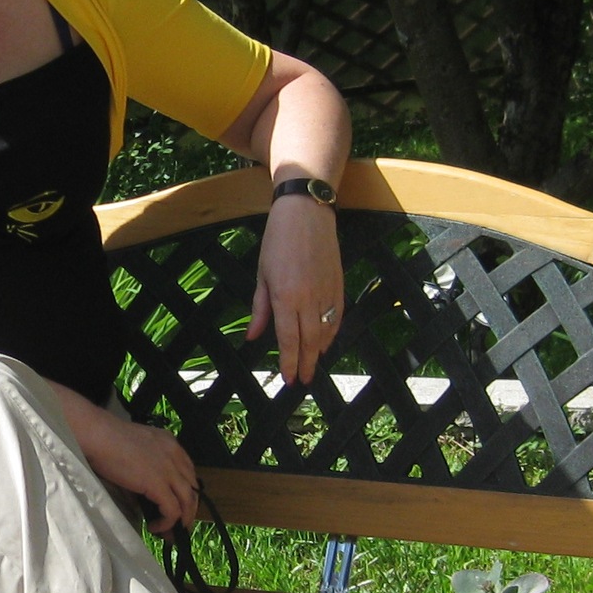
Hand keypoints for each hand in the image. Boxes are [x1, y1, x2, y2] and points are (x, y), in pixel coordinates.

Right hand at [65, 400, 200, 534]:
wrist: (98, 435)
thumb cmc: (107, 439)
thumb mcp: (135, 449)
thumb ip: (144, 468)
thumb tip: (141, 497)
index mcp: (170, 443)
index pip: (188, 472)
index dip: (185, 492)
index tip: (177, 505)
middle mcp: (175, 455)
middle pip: (193, 488)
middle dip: (188, 509)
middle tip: (178, 525)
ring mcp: (169, 470)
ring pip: (188, 501)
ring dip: (182, 520)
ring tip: (171, 533)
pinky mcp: (158, 484)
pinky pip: (172, 510)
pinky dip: (167, 523)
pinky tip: (155, 528)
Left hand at [248, 193, 345, 385]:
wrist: (307, 212)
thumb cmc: (277, 240)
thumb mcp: (262, 274)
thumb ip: (260, 308)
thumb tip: (253, 337)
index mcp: (286, 297)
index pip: (289, 339)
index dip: (289, 362)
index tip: (288, 379)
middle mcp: (309, 299)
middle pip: (309, 342)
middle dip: (305, 364)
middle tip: (302, 381)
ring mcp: (327, 292)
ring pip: (326, 332)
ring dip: (318, 351)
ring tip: (311, 365)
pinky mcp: (339, 285)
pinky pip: (338, 317)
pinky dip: (332, 333)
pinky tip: (325, 342)